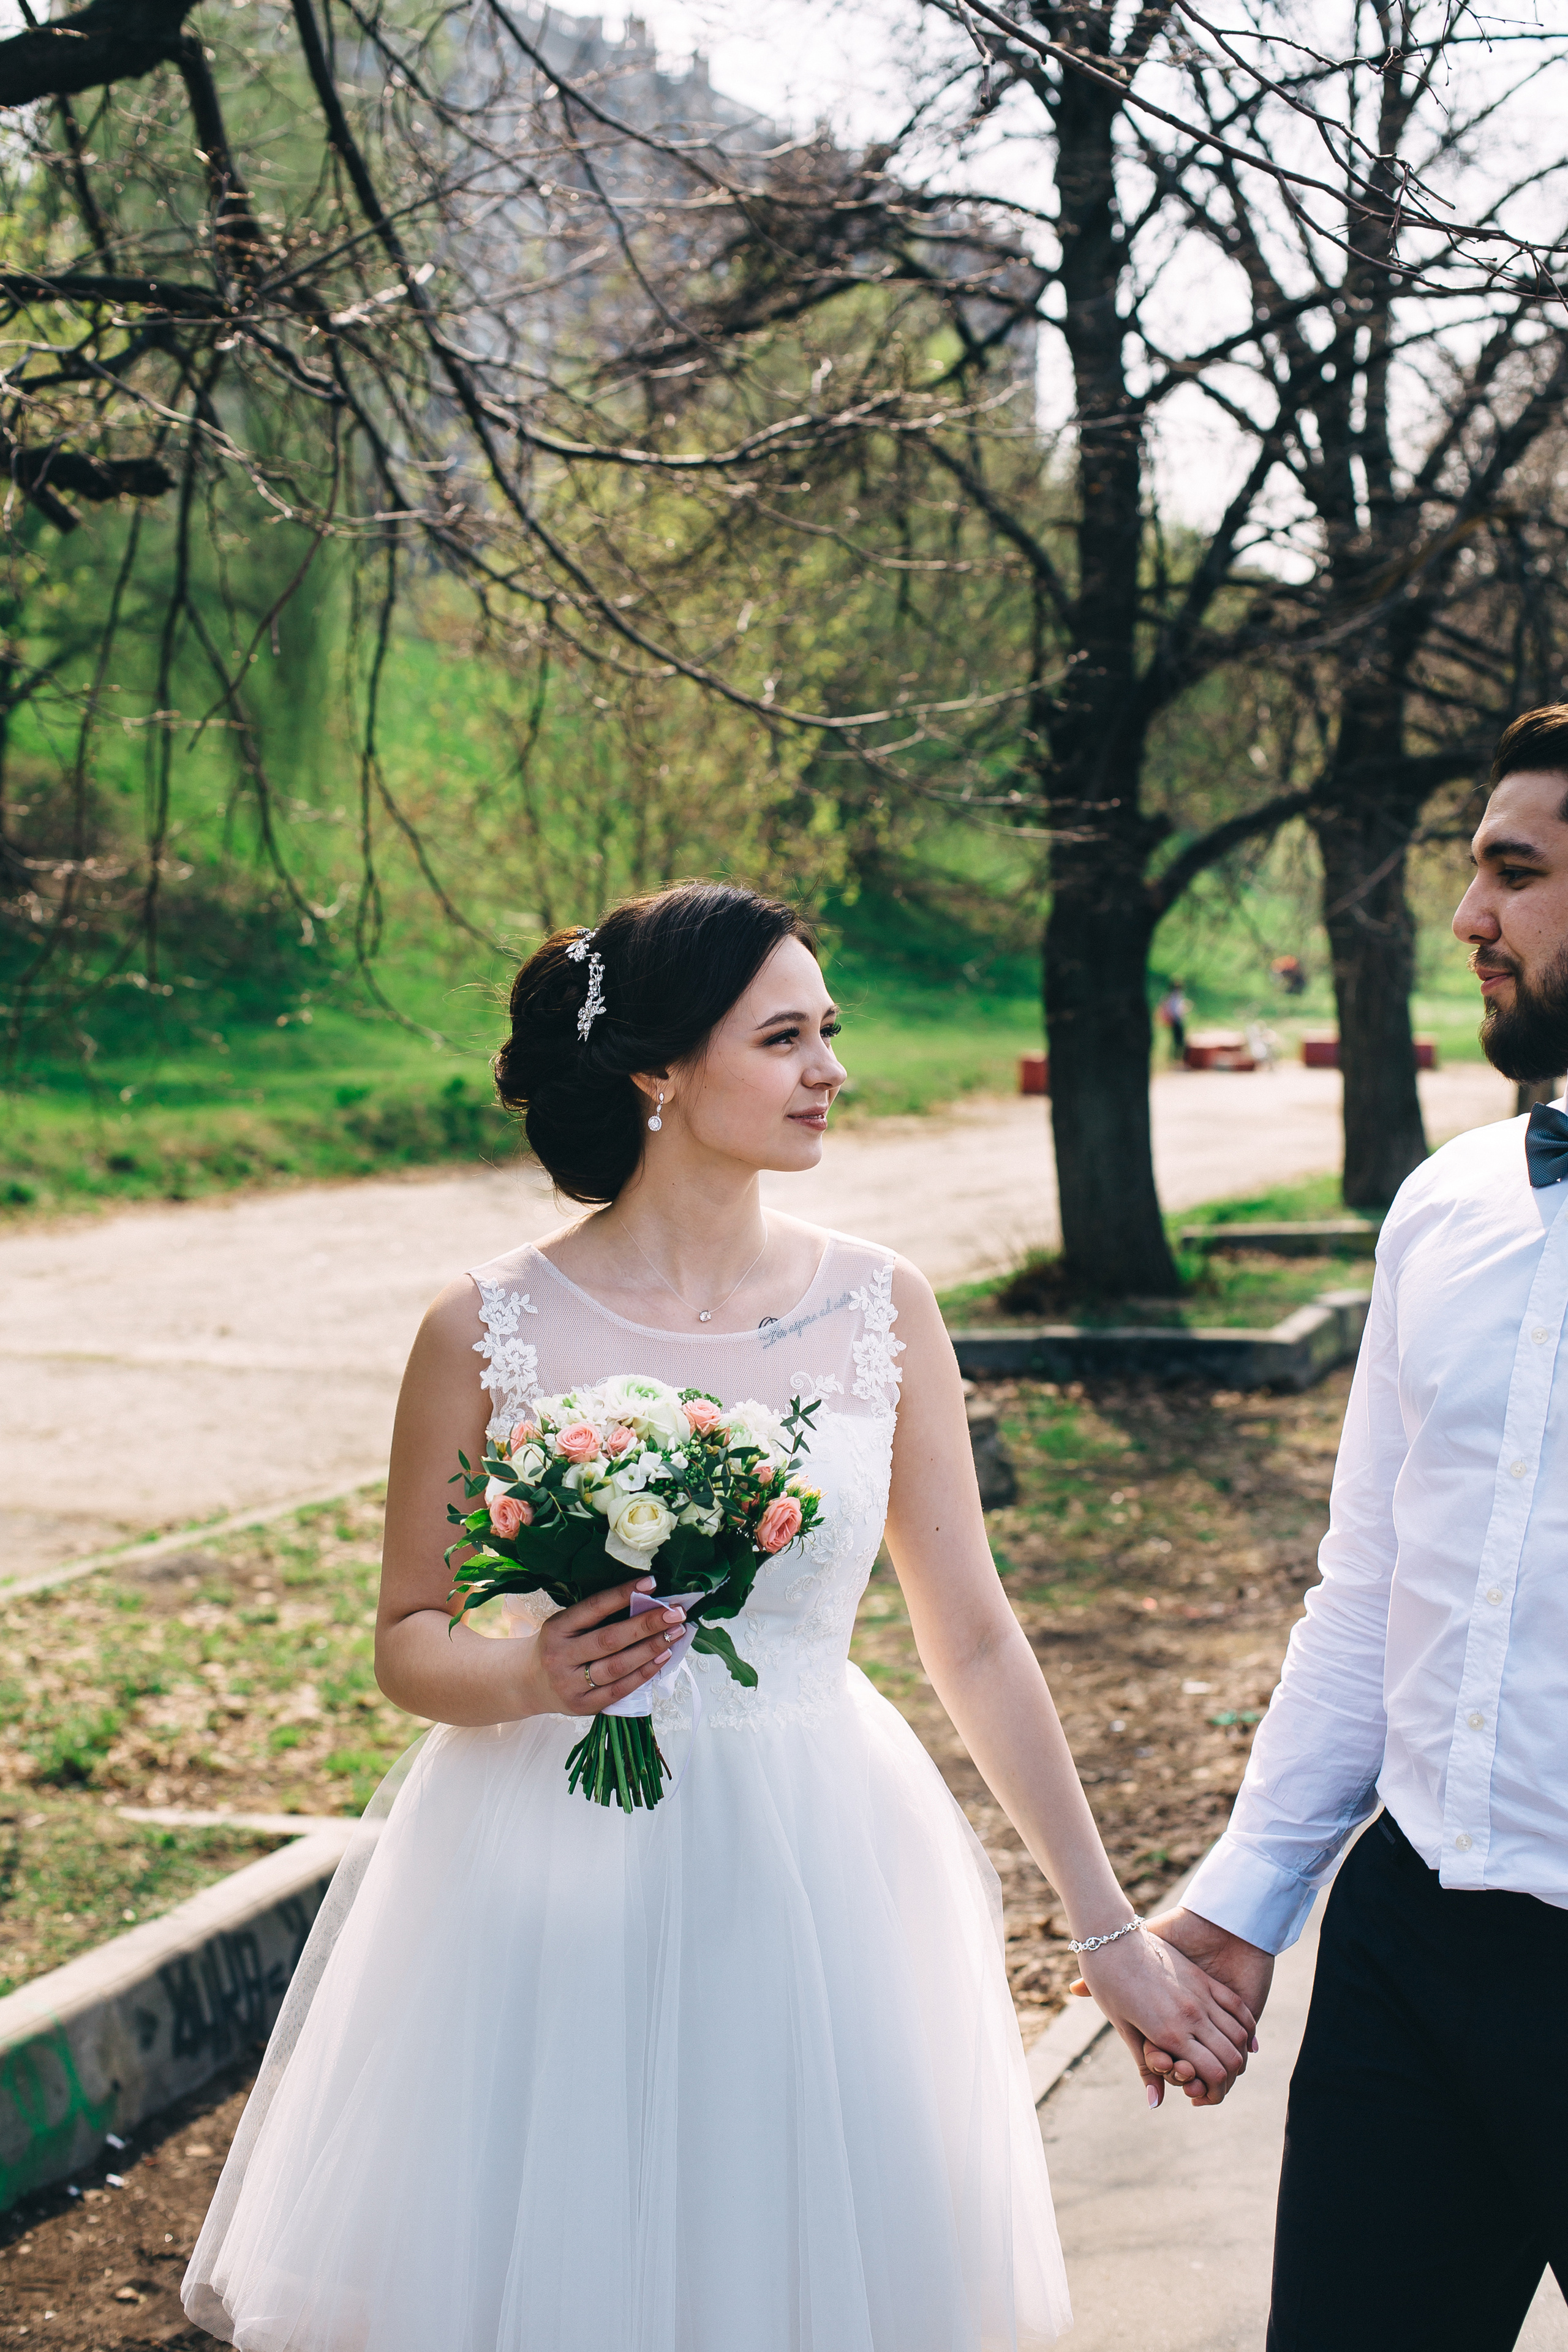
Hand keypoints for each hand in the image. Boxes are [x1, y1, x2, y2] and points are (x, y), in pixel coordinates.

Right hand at [516, 1577, 685, 1718]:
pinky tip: (663, 1658)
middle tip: (676, 1613)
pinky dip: (644, 1673)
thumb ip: (596, 1616)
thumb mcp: (565, 1625)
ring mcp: (570, 1685)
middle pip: (610, 1639)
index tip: (652, 1583)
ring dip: (651, 1649)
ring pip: (617, 1667)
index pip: (594, 1608)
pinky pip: (619, 1690)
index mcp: (556, 1628)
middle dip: (647, 1625)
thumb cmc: (557, 1645)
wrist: (526, 1682)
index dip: (623, 1594)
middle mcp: (560, 1657)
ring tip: (675, 1634)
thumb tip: (645, 1599)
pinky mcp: (582, 1706)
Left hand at [1073, 1925, 1257, 2107]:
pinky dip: (1245, 2026)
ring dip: (1239, 2053)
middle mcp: (1192, 2016)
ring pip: (1239, 2033)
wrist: (1111, 1938)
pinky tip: (1243, 2037)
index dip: (1216, 2091)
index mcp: (1171, 2033)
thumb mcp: (1124, 2029)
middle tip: (1219, 2084)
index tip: (1205, 2096)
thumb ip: (1145, 2067)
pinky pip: (1236, 2006)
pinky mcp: (1203, 1978)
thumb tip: (1156, 2103)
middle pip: (1232, 2057)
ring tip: (1229, 2063)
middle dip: (1230, 2078)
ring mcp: (1201, 1994)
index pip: (1214, 2073)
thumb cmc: (1109, 1984)